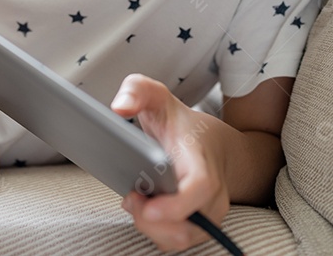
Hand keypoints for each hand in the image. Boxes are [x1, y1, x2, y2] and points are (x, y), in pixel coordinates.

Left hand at [111, 74, 229, 251]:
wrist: (212, 142)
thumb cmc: (182, 124)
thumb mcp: (158, 97)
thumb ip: (138, 90)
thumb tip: (119, 107)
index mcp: (200, 159)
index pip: (200, 186)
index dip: (176, 204)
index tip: (148, 206)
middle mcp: (213, 191)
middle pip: (189, 224)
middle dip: (151, 221)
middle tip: (131, 197)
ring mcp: (210, 211)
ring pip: (183, 239)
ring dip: (152, 229)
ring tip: (136, 202)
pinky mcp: (202, 225)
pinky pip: (179, 241)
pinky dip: (158, 232)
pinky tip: (146, 211)